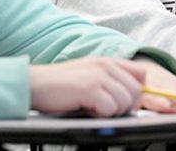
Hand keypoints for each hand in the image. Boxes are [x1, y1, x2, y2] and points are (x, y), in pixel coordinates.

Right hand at [29, 57, 145, 116]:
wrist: (34, 84)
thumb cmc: (60, 85)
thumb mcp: (90, 75)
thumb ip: (110, 80)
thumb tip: (131, 97)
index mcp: (108, 61)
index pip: (141, 73)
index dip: (137, 91)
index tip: (124, 102)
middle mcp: (106, 65)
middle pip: (137, 91)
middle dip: (125, 106)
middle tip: (106, 110)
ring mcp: (99, 75)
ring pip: (126, 101)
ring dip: (112, 112)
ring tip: (94, 108)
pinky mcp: (90, 88)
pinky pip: (110, 108)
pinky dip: (101, 115)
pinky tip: (87, 110)